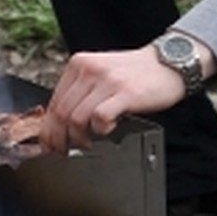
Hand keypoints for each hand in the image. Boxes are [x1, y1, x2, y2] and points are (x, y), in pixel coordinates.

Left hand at [40, 46, 188, 153]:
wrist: (167, 63)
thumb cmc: (135, 73)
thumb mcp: (100, 73)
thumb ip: (80, 92)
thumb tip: (60, 123)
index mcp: (78, 64)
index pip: (53, 102)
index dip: (49, 129)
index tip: (50, 144)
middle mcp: (89, 70)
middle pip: (61, 113)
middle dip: (59, 139)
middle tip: (65, 151)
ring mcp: (107, 80)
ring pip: (76, 118)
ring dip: (79, 138)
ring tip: (88, 143)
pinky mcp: (125, 92)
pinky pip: (99, 117)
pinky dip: (100, 130)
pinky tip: (108, 129)